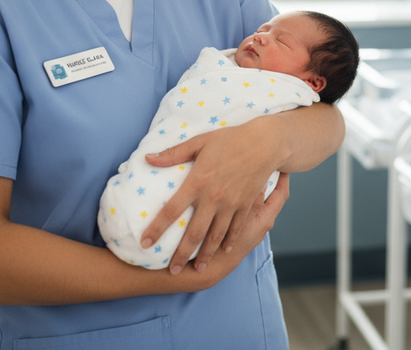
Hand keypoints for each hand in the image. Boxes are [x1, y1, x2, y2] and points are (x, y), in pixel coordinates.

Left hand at [141, 118, 284, 274]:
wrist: (265, 143)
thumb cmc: (230, 139)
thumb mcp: (199, 142)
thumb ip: (173, 153)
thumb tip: (147, 158)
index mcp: (197, 181)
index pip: (171, 210)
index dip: (156, 228)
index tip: (145, 243)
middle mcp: (213, 197)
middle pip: (194, 233)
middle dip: (182, 254)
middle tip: (172, 271)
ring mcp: (232, 204)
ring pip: (216, 236)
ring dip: (206, 255)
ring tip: (198, 269)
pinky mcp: (246, 205)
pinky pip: (236, 229)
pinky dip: (228, 242)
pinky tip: (223, 252)